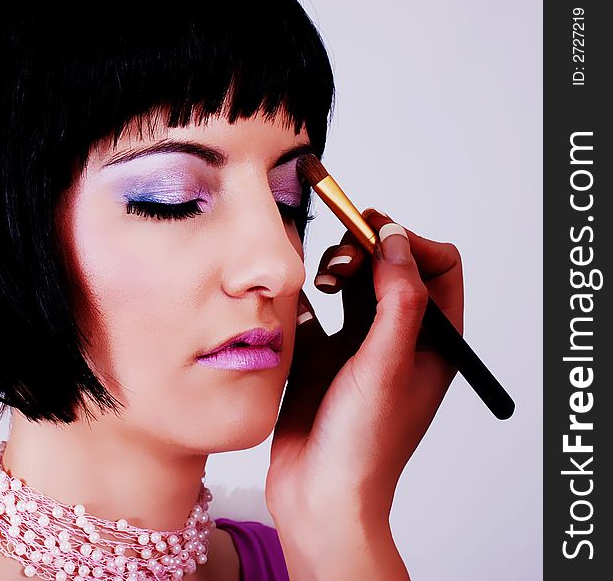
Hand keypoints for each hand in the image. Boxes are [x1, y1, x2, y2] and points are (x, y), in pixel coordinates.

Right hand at [266, 209, 462, 571]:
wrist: (319, 497)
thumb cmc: (364, 447)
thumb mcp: (387, 366)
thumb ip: (398, 299)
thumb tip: (395, 240)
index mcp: (433, 341)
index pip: (438, 266)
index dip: (408, 242)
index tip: (372, 235)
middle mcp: (398, 340)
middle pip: (391, 268)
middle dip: (366, 251)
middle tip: (340, 262)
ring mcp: (359, 348)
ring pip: (353, 285)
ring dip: (336, 270)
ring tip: (320, 281)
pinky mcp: (322, 358)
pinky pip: (315, 312)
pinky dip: (304, 299)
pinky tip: (295, 304)